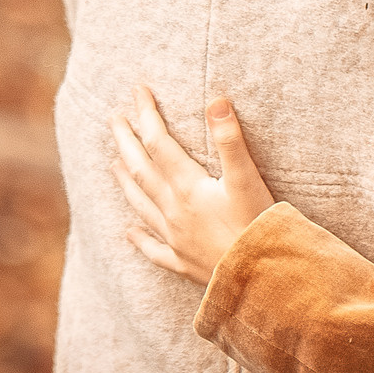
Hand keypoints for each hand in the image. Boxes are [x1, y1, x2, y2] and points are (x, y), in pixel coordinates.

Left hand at [111, 85, 275, 282]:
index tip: (136, 91)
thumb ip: (230, 141)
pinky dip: (140, 239)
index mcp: (187, 187)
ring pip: (141, 204)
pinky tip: (129, 233)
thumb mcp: (248, 180)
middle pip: (141, 170)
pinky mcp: (183, 263)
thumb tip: (216, 101)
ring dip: (125, 181)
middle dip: (126, 141)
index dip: (146, 115)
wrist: (261, 281)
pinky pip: (154, 249)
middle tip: (113, 118)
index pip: (158, 142)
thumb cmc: (257, 228)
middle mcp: (174, 211)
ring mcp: (175, 239)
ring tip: (112, 164)